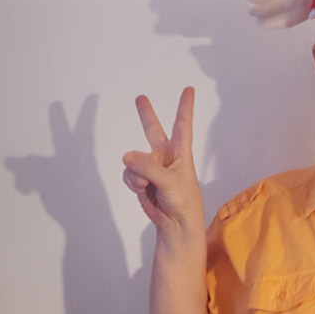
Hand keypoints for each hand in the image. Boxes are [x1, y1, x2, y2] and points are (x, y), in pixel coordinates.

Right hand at [122, 87, 203, 229]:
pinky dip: (133, 182)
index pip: (183, 124)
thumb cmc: (184, 201)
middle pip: (153, 130)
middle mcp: (166, 156)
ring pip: (134, 160)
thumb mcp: (169, 181)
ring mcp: (152, 167)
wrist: (176, 223)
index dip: (185, 106)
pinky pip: (129, 174)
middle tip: (140, 98)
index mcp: (181, 151)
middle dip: (146, 114)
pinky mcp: (141, 178)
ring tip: (149, 186)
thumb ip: (147, 167)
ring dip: (137, 173)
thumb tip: (126, 156)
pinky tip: (143, 190)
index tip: (189, 89)